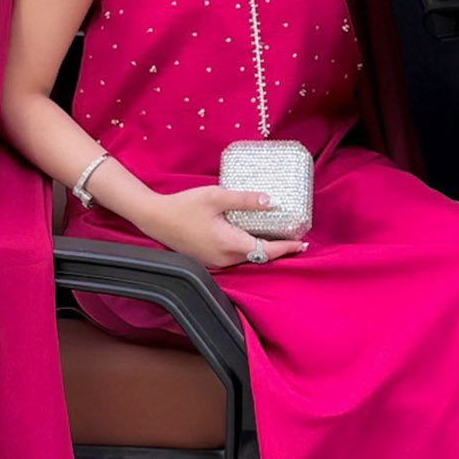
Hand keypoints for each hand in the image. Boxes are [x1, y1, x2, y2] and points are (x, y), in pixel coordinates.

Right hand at [140, 186, 306, 269]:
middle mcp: (225, 258)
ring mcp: (216, 262)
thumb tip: (270, 201)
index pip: (267, 251)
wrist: (155, 219)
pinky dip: (248, 249)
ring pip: (247, 258)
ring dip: (263, 249)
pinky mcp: (209, 259)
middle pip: (260, 257)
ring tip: (278, 237)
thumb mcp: (216, 197)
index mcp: (230, 244)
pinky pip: (235, 256)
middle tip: (295, 239)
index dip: (287, 248)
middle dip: (279, 249)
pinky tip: (252, 237)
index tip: (303, 244)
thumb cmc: (183, 206)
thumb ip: (244, 200)